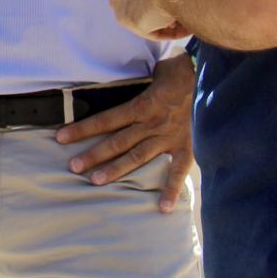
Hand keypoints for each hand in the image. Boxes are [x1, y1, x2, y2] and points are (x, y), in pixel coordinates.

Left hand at [55, 55, 195, 212]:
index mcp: (143, 104)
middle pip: (117, 141)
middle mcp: (152, 123)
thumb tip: (124, 74)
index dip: (83, 128)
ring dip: (117, 170)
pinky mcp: (187, 146)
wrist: (215, 78)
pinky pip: (178, 171)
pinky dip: (172, 190)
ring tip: (96, 181)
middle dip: (94, 154)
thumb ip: (141, 80)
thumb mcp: (158, 69)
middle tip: (74, 167)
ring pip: (138, 156)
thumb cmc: (184, 70)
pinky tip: (162, 208)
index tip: (61, 137)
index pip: (107, 119)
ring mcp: (168, 137)